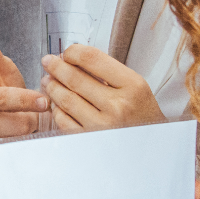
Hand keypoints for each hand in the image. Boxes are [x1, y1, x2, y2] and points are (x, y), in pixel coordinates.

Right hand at [0, 26, 46, 180]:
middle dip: (30, 120)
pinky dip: (23, 152)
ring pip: (17, 142)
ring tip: (25, 132)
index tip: (42, 102)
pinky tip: (21, 145)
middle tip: (37, 118)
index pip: (3, 97)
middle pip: (15, 123)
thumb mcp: (1, 78)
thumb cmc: (2, 105)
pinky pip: (13, 158)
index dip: (26, 100)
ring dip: (28, 137)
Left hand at [40, 45, 166, 132]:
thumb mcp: (136, 88)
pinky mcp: (89, 140)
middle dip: (56, 67)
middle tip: (48, 61)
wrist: (151, 146)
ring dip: (52, 87)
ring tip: (48, 80)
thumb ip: (109, 73)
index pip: (92, 59)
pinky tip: (55, 102)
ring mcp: (102, 126)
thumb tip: (74, 59)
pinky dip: (56, 109)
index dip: (73, 51)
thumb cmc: (142, 115)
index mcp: (132, 86)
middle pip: (74, 78)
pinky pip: (63, 120)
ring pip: (65, 99)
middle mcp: (117, 106)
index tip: (67, 52)